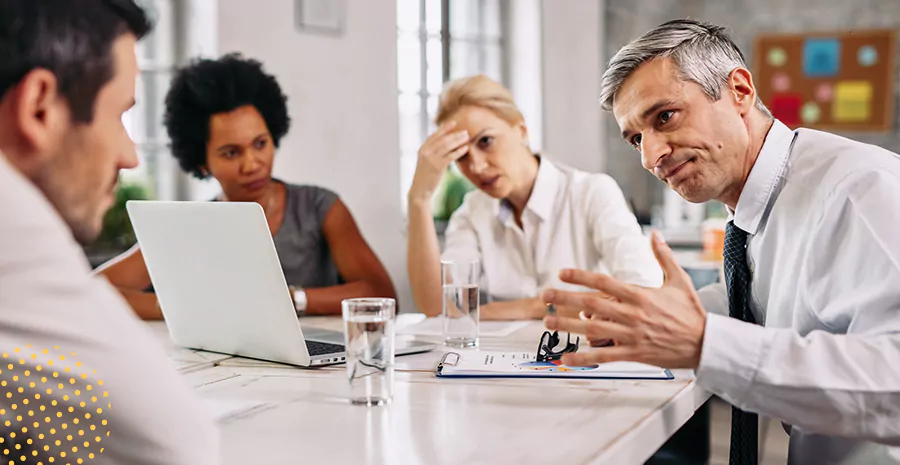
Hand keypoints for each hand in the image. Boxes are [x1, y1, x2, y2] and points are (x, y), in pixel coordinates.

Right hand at [408, 121, 469, 201]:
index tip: (453, 123)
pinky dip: (459, 151)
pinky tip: (465, 148)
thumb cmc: (425, 177)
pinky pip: (451, 156)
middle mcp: (426, 152)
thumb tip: (445, 145)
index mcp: (422, 149)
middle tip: (465, 132)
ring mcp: (431, 159)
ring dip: (458, 140)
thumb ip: (432, 152)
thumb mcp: (426, 162)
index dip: (444, 128)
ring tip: (467, 137)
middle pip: (443, 139)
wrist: (420, 190)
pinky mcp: (437, 166)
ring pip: (448, 146)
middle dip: (455, 134)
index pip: (434, 135)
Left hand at [540, 231, 706, 368]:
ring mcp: (632, 335)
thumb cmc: (692, 313)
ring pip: (593, 330)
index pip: (604, 282)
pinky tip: (566, 359)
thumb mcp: (679, 280)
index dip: (580, 276)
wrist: (707, 343)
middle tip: (544, 295)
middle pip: (591, 304)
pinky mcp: (634, 354)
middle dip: (565, 299)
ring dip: (568, 326)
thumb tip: (655, 234)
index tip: (562, 273)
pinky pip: (604, 357)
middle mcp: (632, 314)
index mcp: (640, 295)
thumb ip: (664, 256)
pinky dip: (584, 359)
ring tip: (548, 322)